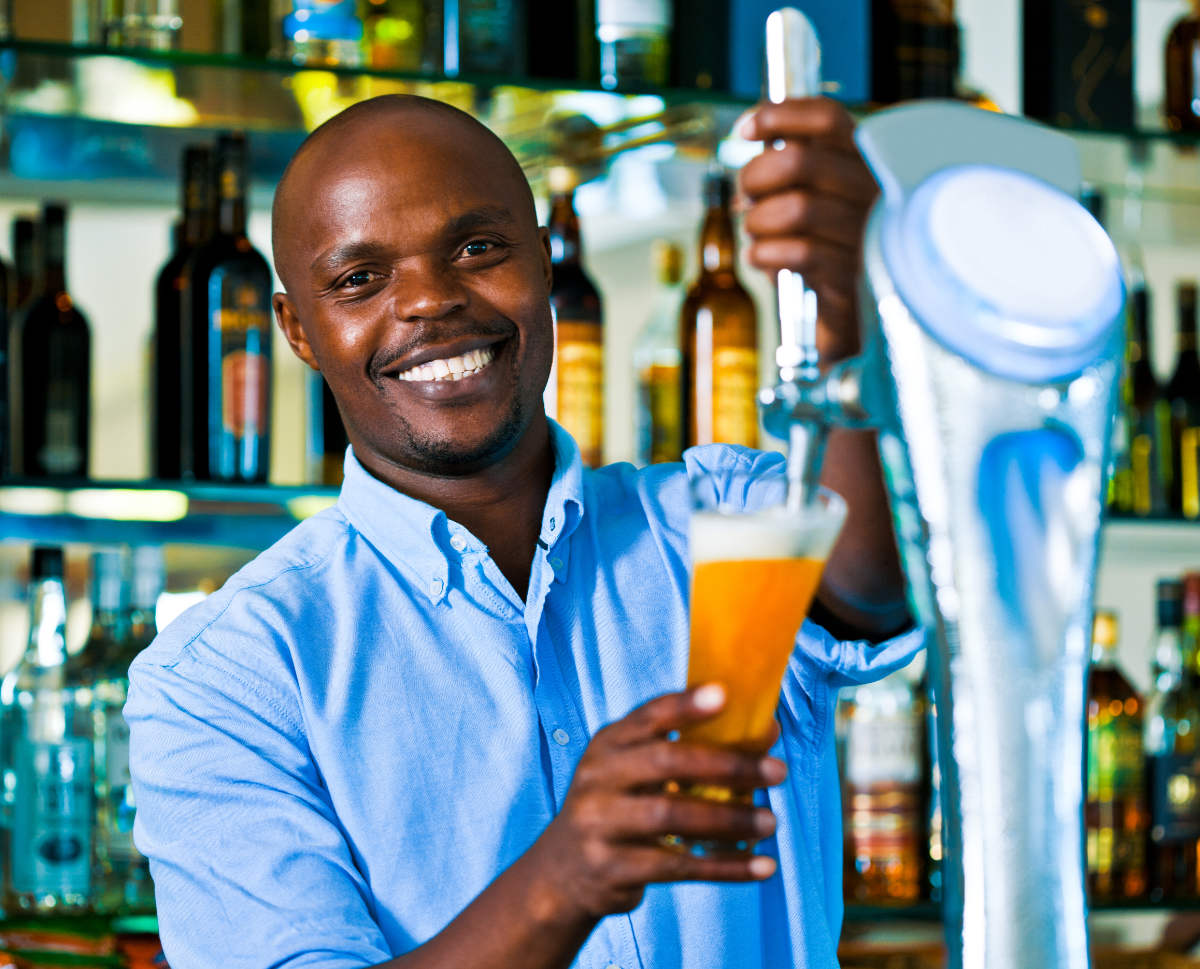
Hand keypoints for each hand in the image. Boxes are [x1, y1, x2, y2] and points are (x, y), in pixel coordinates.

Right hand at [531, 684, 786, 921]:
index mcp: (608, 743)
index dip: (685, 705)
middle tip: (777, 771)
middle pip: (666, 763)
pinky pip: (679, 867)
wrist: (564, 871)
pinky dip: (725, 867)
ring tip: (771, 821)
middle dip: (727, 764)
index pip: (648, 715)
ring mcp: (600, 823)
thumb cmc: (619, 806)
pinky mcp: (613, 868)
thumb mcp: (636, 769)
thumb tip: (768, 728)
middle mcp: (598, 777)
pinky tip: (762, 866)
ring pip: (673, 816)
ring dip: (730, 819)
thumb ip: (690, 748)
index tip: (724, 695)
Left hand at [738, 97, 878, 361]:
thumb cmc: (831, 253)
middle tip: (745, 198)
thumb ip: (793, 168)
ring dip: (759, 222)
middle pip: (800, 160)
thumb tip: (749, 141)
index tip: (744, 130)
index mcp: (867, 165)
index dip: (780, 115)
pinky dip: (766, 254)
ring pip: (796, 208)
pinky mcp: (854, 275)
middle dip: (755, 177)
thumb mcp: (815, 203)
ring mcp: (868, 233)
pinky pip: (798, 252)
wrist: (861, 321)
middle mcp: (874, 192)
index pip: (827, 119)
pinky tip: (761, 258)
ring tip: (757, 235)